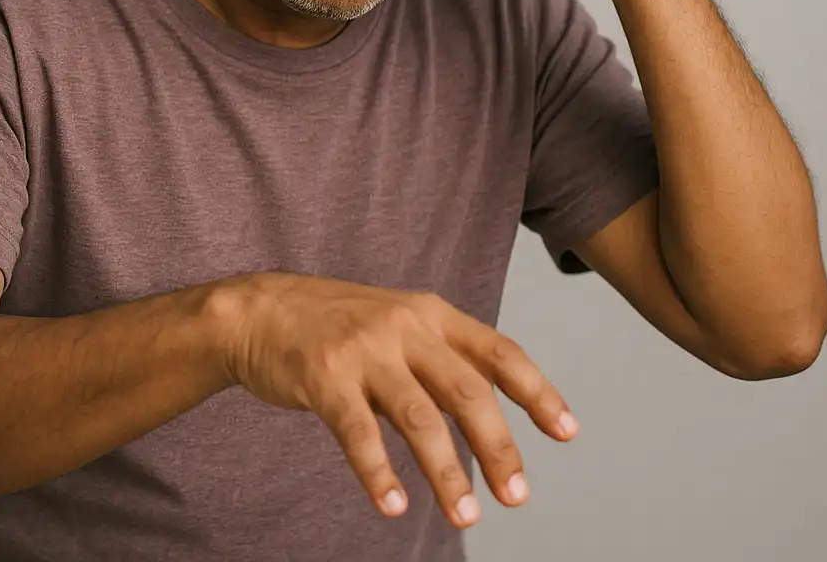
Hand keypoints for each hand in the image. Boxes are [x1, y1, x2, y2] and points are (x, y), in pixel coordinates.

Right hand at [213, 271, 577, 526]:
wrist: (259, 310)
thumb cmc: (336, 324)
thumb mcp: (397, 321)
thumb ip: (440, 354)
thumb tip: (492, 407)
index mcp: (429, 313)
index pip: (498, 351)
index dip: (537, 391)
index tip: (567, 431)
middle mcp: (404, 326)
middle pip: (467, 391)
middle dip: (498, 447)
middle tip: (516, 496)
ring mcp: (363, 349)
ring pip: (420, 418)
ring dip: (447, 472)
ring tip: (466, 516)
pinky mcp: (323, 376)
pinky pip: (359, 433)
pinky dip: (379, 474)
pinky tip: (394, 506)